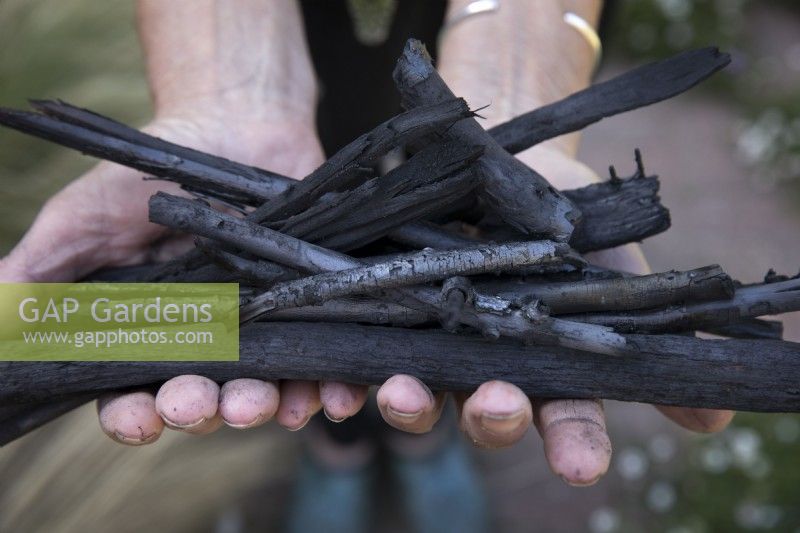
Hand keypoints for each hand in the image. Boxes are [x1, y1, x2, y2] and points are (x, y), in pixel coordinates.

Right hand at [0, 109, 356, 442]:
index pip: (135, 396)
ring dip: (262, 408)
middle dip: (200, 411)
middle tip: (198, 403)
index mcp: (149, 335)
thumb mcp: (82, 219)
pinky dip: (328, 388)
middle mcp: (207, 345)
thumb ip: (42, 271)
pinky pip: (323, 363)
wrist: (231, 125)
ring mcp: (262, 330)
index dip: (134, 417)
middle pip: (203, 403)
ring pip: (263, 392)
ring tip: (264, 404)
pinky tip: (332, 397)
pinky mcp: (311, 312)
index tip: (138, 419)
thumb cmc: (149, 176)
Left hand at [374, 145, 733, 485]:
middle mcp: (483, 370)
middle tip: (496, 403)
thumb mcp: (617, 272)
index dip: (575, 442)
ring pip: (416, 394)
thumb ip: (648, 337)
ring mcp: (431, 345)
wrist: (509, 169)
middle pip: (484, 413)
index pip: (565, 418)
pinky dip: (340, 376)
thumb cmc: (570, 229)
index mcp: (543, 370)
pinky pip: (355, 354)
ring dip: (407, 404)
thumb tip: (713, 422)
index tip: (583, 464)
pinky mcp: (381, 314)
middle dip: (491, 416)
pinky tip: (329, 387)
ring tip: (399, 394)